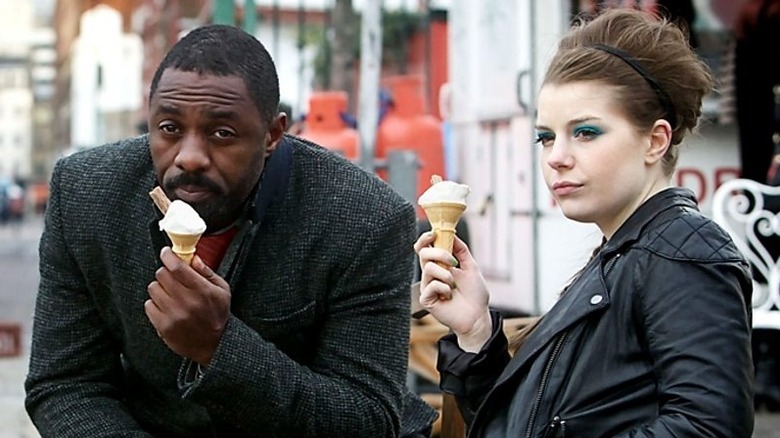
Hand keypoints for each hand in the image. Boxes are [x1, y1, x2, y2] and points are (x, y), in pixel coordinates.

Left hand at [145, 247, 230, 364]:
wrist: (214, 345)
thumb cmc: (218, 316)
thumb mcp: (222, 291)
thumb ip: (207, 273)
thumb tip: (193, 258)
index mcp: (203, 291)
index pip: (178, 267)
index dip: (168, 256)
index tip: (166, 253)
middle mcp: (187, 302)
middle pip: (162, 275)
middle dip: (166, 272)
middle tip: (172, 277)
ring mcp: (173, 315)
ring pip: (153, 288)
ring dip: (160, 288)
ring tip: (170, 294)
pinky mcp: (163, 326)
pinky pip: (148, 305)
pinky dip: (155, 303)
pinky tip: (166, 306)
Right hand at [413, 233, 491, 351]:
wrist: (478, 316)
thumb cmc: (475, 294)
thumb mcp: (471, 267)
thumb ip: (461, 250)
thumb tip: (452, 234)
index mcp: (440, 265)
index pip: (425, 248)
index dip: (425, 239)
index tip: (434, 234)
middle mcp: (431, 274)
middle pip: (423, 254)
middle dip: (439, 253)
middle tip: (453, 262)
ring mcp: (427, 286)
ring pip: (428, 269)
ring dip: (446, 274)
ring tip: (454, 285)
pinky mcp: (426, 299)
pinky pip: (431, 286)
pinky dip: (444, 288)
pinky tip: (449, 296)